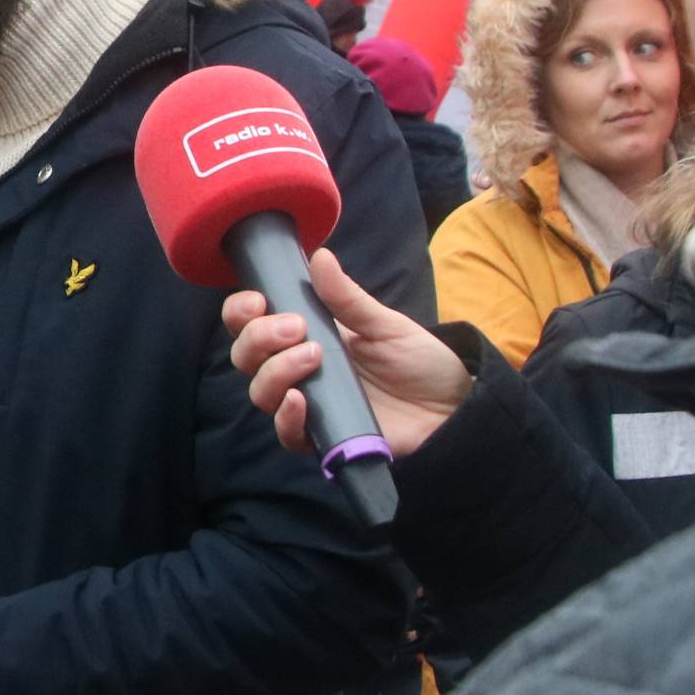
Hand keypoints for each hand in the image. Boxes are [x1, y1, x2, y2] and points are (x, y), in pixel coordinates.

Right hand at [222, 249, 472, 456]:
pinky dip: (286, 416)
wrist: (452, 407)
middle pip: (246, 357)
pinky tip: (300, 399)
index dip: (242, 312)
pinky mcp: (322, 438)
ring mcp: (308, 405)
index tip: (258, 300)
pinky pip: (286, 433)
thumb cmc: (419, 362)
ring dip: (275, 371)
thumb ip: (348, 297)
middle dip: (258, 338)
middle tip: (295, 327)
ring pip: (260, 392)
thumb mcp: (385, 324)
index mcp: (306, 336)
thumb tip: (320, 256)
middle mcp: (297, 370)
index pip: (253, 324)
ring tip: (313, 356)